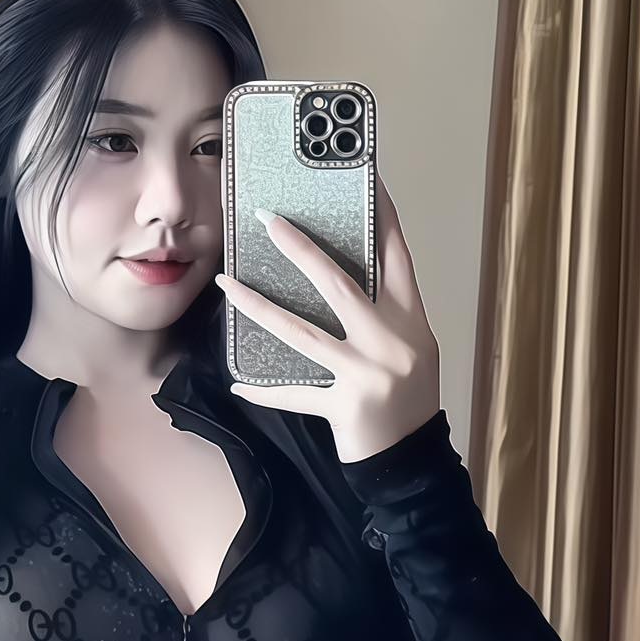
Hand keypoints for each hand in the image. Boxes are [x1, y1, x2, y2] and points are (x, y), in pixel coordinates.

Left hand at [213, 172, 440, 462]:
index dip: (382, 215)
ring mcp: (369, 374)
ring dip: (259, 305)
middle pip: (340, 283)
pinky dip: (265, 390)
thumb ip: (380, 311)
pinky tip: (238, 382)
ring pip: (303, 331)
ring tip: (226, 283)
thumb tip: (331, 269)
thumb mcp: (406, 346)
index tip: (364, 178)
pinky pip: (295, 394)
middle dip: (300, 248)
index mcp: (411, 319)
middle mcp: (393, 341)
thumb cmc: (406, 397)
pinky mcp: (347, 406)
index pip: (396, 255)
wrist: (413, 462)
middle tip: (265, 219)